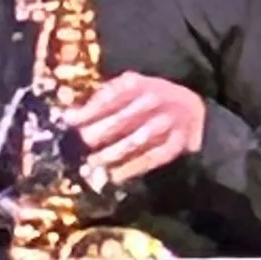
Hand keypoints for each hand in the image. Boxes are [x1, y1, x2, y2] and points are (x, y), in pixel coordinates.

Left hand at [69, 72, 205, 185]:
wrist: (191, 108)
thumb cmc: (147, 97)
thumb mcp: (127, 87)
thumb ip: (100, 97)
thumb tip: (69, 112)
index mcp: (137, 83)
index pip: (110, 96)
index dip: (88, 110)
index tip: (69, 121)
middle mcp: (153, 101)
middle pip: (120, 120)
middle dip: (97, 134)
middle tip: (79, 146)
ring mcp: (166, 123)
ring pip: (135, 142)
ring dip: (111, 154)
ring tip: (92, 164)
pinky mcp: (176, 144)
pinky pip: (151, 158)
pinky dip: (132, 169)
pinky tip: (114, 176)